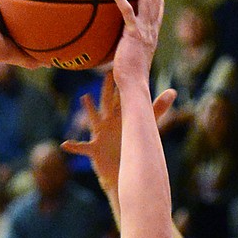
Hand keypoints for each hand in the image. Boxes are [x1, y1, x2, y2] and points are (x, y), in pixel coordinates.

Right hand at [62, 73, 174, 194]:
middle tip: (106, 72)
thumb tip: (173, 91)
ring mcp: (99, 136)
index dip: (119, 83)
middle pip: (107, 103)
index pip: (118, 97)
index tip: (120, 66)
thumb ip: (157, 109)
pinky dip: (73, 146)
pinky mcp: (94, 150)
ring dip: (89, 109)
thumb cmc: (128, 149)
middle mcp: (107, 123)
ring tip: (85, 98)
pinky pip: (81, 147)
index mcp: (118, 118)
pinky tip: (64, 144)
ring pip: (94, 120)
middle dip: (107, 89)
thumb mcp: (143, 127)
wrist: (120, 171)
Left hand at [109, 0, 164, 93]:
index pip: (158, 14)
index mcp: (152, 37)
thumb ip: (127, 52)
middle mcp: (151, 31)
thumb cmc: (131, 79)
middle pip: (155, 0)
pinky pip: (127, 12)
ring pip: (146, 1)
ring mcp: (144, 31)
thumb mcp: (132, 62)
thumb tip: (116, 54)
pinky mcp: (133, 34)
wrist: (133, 85)